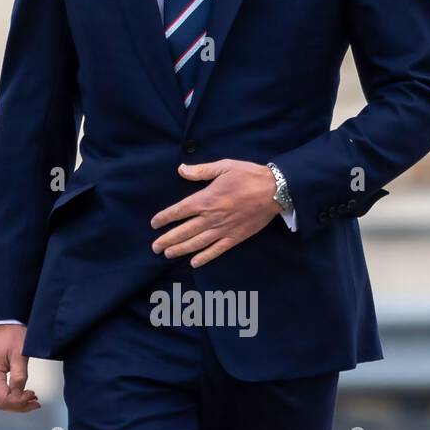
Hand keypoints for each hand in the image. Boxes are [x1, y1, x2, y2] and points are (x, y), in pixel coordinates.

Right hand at [0, 324, 39, 412]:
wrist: (3, 320)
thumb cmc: (11, 333)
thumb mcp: (19, 355)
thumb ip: (19, 377)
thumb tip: (20, 396)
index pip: (3, 399)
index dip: (19, 402)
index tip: (33, 396)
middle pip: (0, 402)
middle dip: (19, 405)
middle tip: (35, 403)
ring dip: (16, 401)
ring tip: (32, 399)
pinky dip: (11, 395)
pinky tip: (23, 393)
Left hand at [150, 159, 281, 267]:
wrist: (275, 190)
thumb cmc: (248, 176)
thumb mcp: (224, 166)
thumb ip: (201, 171)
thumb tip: (181, 170)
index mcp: (206, 199)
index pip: (179, 211)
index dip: (164, 218)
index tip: (154, 224)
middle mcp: (212, 217)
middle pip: (184, 231)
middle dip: (167, 239)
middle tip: (154, 247)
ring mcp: (223, 229)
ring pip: (197, 243)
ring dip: (180, 249)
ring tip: (167, 254)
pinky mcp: (236, 237)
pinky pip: (217, 250)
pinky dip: (205, 257)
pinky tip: (194, 263)